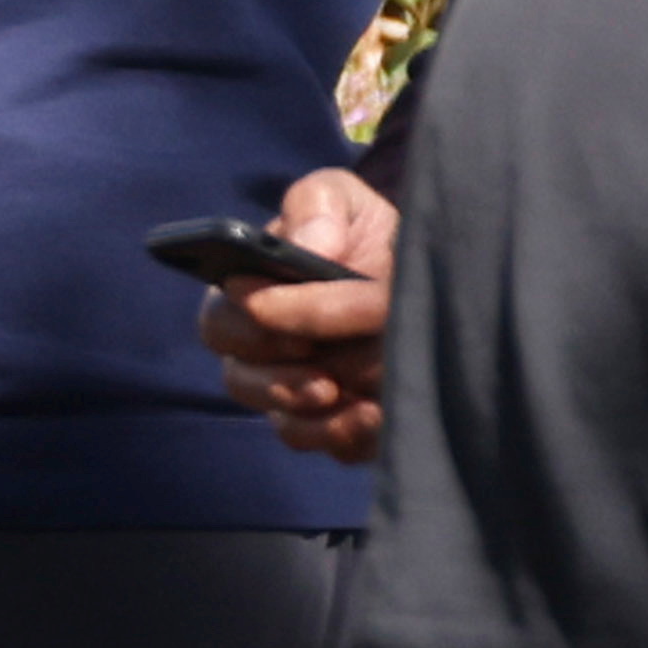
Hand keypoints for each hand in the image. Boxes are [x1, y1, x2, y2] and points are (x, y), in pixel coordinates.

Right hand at [203, 164, 399, 463]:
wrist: (427, 273)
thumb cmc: (367, 234)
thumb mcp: (344, 201)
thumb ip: (318, 207)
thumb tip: (311, 246)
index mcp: (251, 294)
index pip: (221, 323)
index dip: (248, 332)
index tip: (290, 333)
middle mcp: (266, 350)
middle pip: (242, 381)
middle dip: (280, 380)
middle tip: (322, 378)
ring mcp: (302, 392)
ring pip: (284, 420)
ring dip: (316, 414)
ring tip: (354, 401)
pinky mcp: (341, 425)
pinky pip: (329, 445)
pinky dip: (348, 435)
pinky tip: (376, 417)